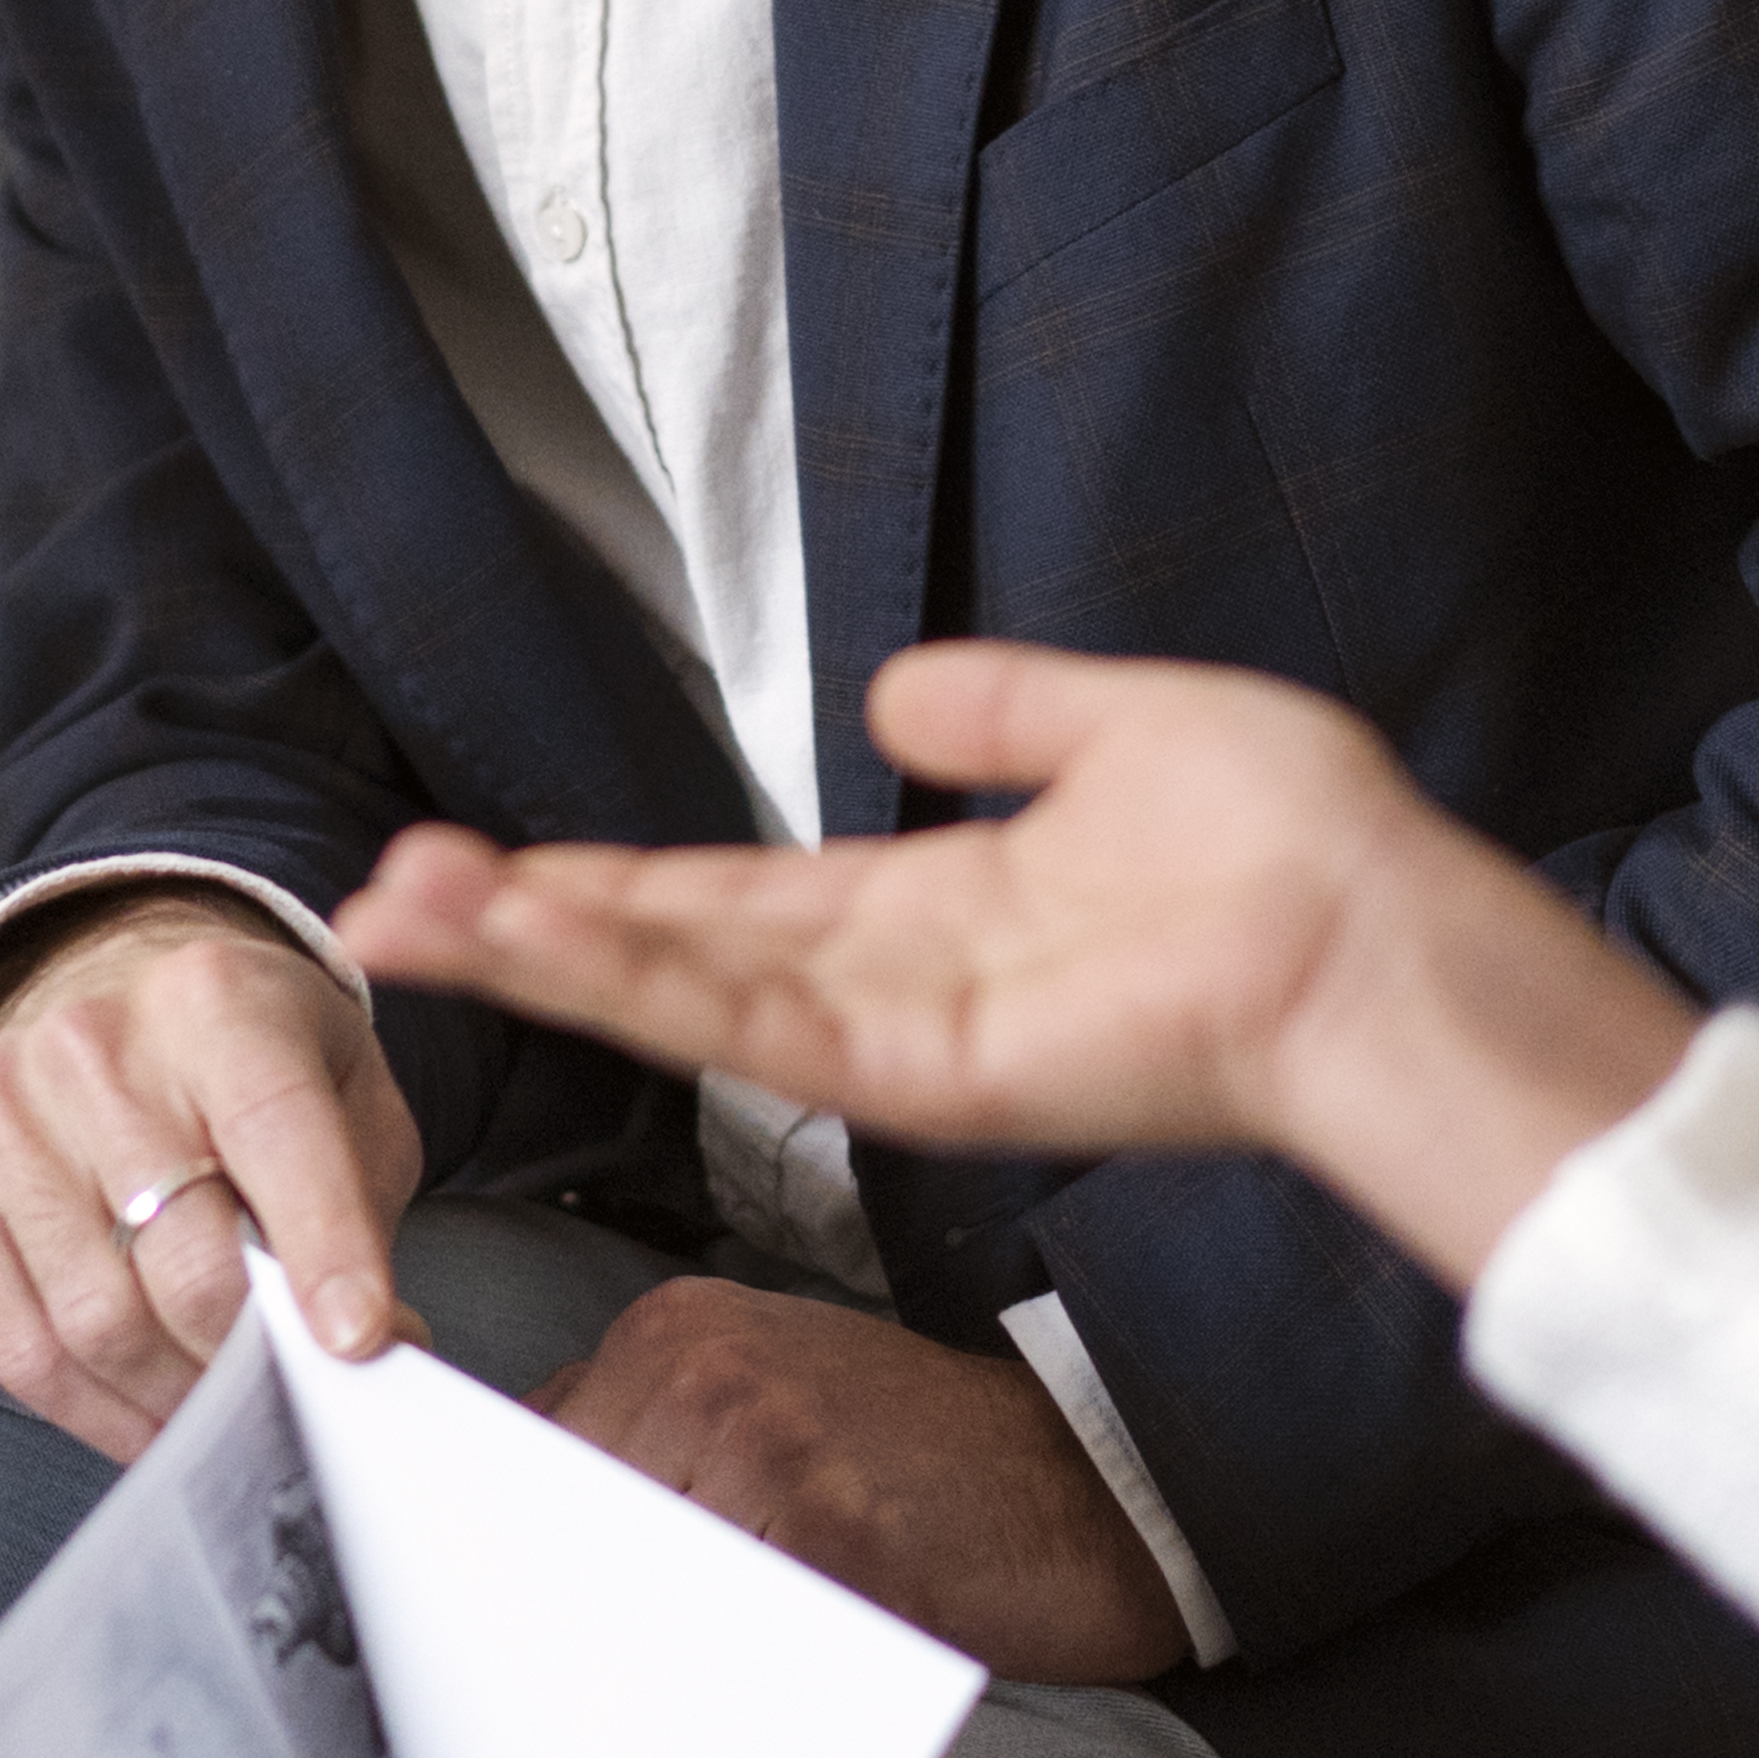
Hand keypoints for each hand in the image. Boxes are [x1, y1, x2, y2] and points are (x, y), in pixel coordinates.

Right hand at [0, 892, 425, 1458]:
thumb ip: (358, 1203)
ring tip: (223, 1411)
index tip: (359, 1343)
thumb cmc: (240, 1058)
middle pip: (183, 1260)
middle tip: (292, 1399)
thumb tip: (375, 1343)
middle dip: (251, 1358)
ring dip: (173, 1398)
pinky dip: (93, 1409)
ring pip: (94, 1323)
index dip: (326, 1249)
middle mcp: (92, 1041)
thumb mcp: (337, 1087)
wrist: (101, 985)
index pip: (278, 1135)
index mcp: (216, 999)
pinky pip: (15, 1345)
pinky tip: (144, 1412)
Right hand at [346, 644, 1700, 1288]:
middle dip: (525, 925)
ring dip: (542, 951)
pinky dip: (639, 982)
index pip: (731, 894)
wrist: (1378, 927)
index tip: (486, 860)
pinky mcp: (924, 1071)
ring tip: (408, 912)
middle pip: (671, 949)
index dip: (606, 880)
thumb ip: (1003, 706)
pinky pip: (754, 1023)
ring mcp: (902, 1035)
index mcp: (935, 903)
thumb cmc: (1296, 841)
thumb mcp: (1118, 725)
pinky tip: (540, 943)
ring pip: (681, 990)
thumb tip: (895, 685)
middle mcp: (897, 979)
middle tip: (381, 899)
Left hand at [533, 1279, 1188, 1684]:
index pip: (527, 1458)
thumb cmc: (922, 1451)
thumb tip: (520, 1534)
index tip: (534, 1611)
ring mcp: (767, 1450)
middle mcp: (704, 1372)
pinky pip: (730, 1642)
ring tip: (701, 1675)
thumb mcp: (767, 1391)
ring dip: (648, 1655)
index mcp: (675, 1332)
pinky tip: (774, 1680)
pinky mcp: (831, 1541)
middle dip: (578, 1608)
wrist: (1084, 1476)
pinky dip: (735, 1681)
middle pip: (561, 1527)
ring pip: (633, 1592)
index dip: (528, 1551)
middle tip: (613, 1669)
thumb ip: (646, 1437)